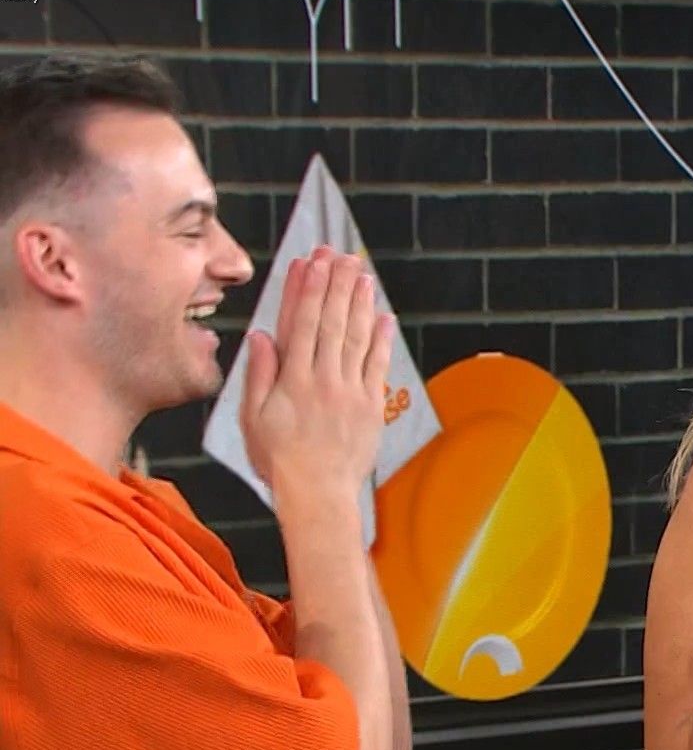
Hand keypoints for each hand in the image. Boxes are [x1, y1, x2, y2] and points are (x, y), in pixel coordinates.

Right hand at [240, 246, 393, 497]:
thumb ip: (259, 374)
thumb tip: (261, 336)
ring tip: (362, 274)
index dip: (306, 289)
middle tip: (340, 255)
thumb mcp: (252, 417)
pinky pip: (378, 365)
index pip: (300, 323)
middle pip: (331, 321)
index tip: (309, 262)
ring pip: (356, 337)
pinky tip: (384, 316)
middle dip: (335, 284)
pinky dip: (382, 339)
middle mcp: (323, 379)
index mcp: (292, 379)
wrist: (318, 494)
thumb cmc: (280, 459)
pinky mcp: (371, 405)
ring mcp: (350, 390)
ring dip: (359, 302)